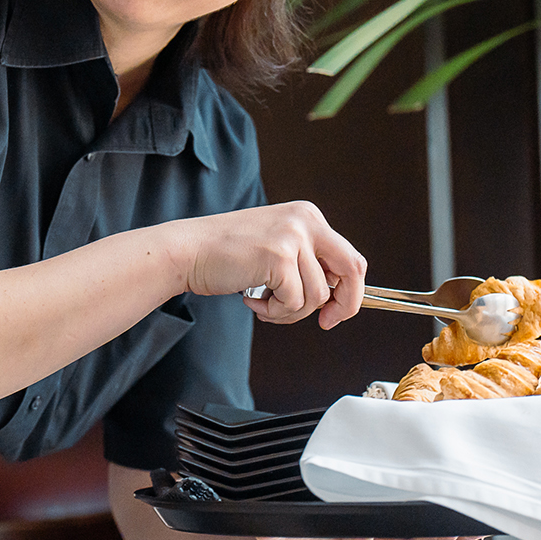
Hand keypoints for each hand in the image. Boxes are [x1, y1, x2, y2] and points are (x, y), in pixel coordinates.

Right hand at [172, 201, 366, 328]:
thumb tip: (337, 298)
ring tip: (263, 302)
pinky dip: (274, 312)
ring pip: (316, 296)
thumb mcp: (277, 248)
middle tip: (326, 323)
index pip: (349, 257)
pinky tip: (252, 300)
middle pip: (351, 270)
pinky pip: (293, 302)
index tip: (333, 313)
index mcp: (308, 216)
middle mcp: (306, 221)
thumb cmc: (226, 255)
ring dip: (289, 311)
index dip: (349, 291)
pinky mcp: (278, 257)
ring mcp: (293, 237)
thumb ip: (306, 264)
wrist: (188, 251)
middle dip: (345, 304)